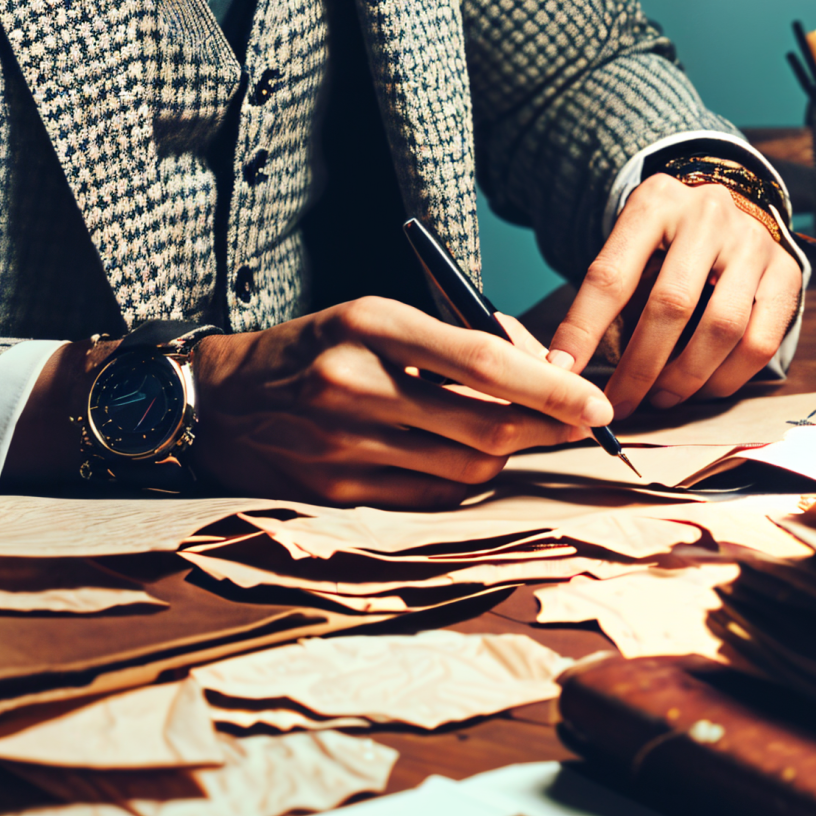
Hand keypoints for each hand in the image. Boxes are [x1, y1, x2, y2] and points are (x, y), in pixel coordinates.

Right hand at [188, 296, 612, 508]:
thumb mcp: (376, 318)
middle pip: (483, 423)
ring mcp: (344, 446)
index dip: (549, 385)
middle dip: (547, 427)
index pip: (480, 358)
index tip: (595, 401)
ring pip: (466, 466)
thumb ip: (458, 338)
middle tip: (582, 423)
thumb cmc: (317, 350)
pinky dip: (464, 480)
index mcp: (368, 325)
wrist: (219, 403)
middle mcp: (353, 384)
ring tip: (511, 432)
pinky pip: (433, 497)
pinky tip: (461, 458)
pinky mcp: (339, 494)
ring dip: (506, 453)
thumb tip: (545, 370)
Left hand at [547, 174, 803, 420]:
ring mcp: (753, 242)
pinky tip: (703, 389)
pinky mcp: (787, 272)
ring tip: (660, 399)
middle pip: (671, 305)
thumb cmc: (666, 241)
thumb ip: (608, 295)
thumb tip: (568, 366)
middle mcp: (708, 215)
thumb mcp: (631, 244)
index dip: (584, 328)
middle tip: (619, 404)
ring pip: (721, 328)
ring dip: (685, 378)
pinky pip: (760, 342)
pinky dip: (727, 378)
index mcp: (654, 202)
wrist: (729, 210)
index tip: (563, 371)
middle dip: (639, 367)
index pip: (611, 274)